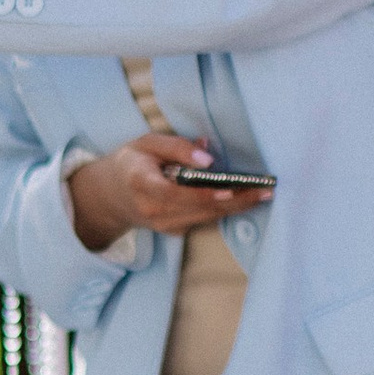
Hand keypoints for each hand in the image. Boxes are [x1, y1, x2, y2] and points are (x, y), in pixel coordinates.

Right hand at [66, 128, 273, 250]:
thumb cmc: (131, 163)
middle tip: (264, 190)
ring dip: (236, 207)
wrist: (109, 197)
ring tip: (262, 193)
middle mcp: (152, 210)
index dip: (203, 193)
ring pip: (206, 217)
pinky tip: (244, 199)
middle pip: (199, 209)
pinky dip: (224, 209)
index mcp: (141, 183)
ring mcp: (162, 224)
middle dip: (235, 201)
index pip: (175, 193)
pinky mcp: (172, 231)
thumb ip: (177, 147)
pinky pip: (203, 220)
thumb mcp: (146, 143)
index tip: (230, 188)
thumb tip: (208, 157)